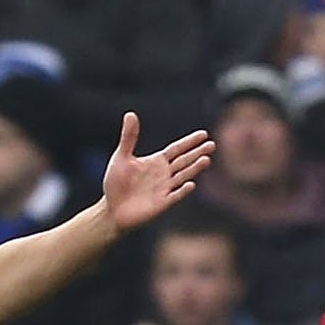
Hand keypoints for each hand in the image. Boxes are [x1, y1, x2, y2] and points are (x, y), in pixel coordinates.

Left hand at [101, 112, 213, 233]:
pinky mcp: (161, 204)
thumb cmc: (115, 183)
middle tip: (212, 145)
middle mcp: (164, 174)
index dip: (190, 142)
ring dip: (194, 169)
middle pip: (184, 161)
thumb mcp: (121, 157)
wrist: (111, 209)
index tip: (204, 134)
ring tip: (206, 160)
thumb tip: (130, 114)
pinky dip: (182, 191)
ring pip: (183, 176)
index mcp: (157, 162)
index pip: (177, 149)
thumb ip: (129, 137)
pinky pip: (174, 196)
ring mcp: (164, 189)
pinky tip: (190, 184)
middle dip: (198, 153)